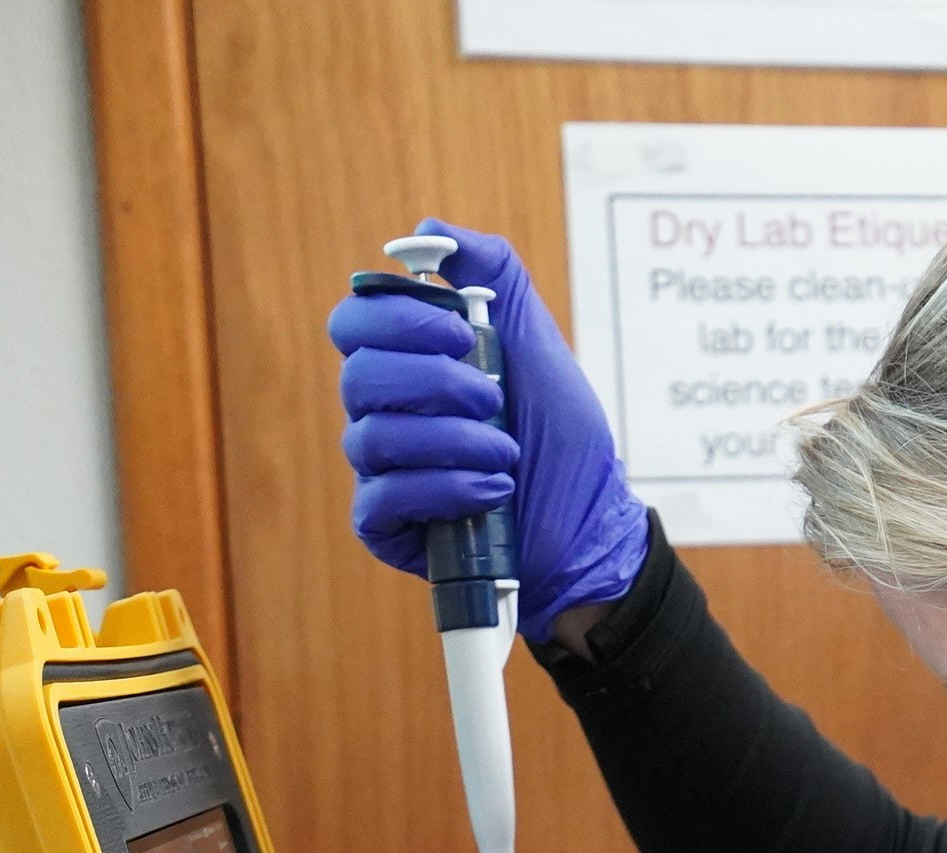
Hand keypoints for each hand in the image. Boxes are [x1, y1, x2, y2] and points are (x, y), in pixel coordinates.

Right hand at [327, 218, 649, 636]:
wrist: (589, 527)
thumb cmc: (561, 440)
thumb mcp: (539, 346)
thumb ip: (495, 278)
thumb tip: (429, 230)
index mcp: (409, 363)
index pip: (356, 321)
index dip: (399, 319)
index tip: (461, 335)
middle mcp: (384, 412)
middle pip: (359, 375)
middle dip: (435, 382)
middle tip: (494, 398)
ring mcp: (381, 470)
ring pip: (373, 437)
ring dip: (453, 440)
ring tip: (506, 454)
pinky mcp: (386, 524)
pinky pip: (384, 496)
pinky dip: (446, 488)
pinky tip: (493, 492)